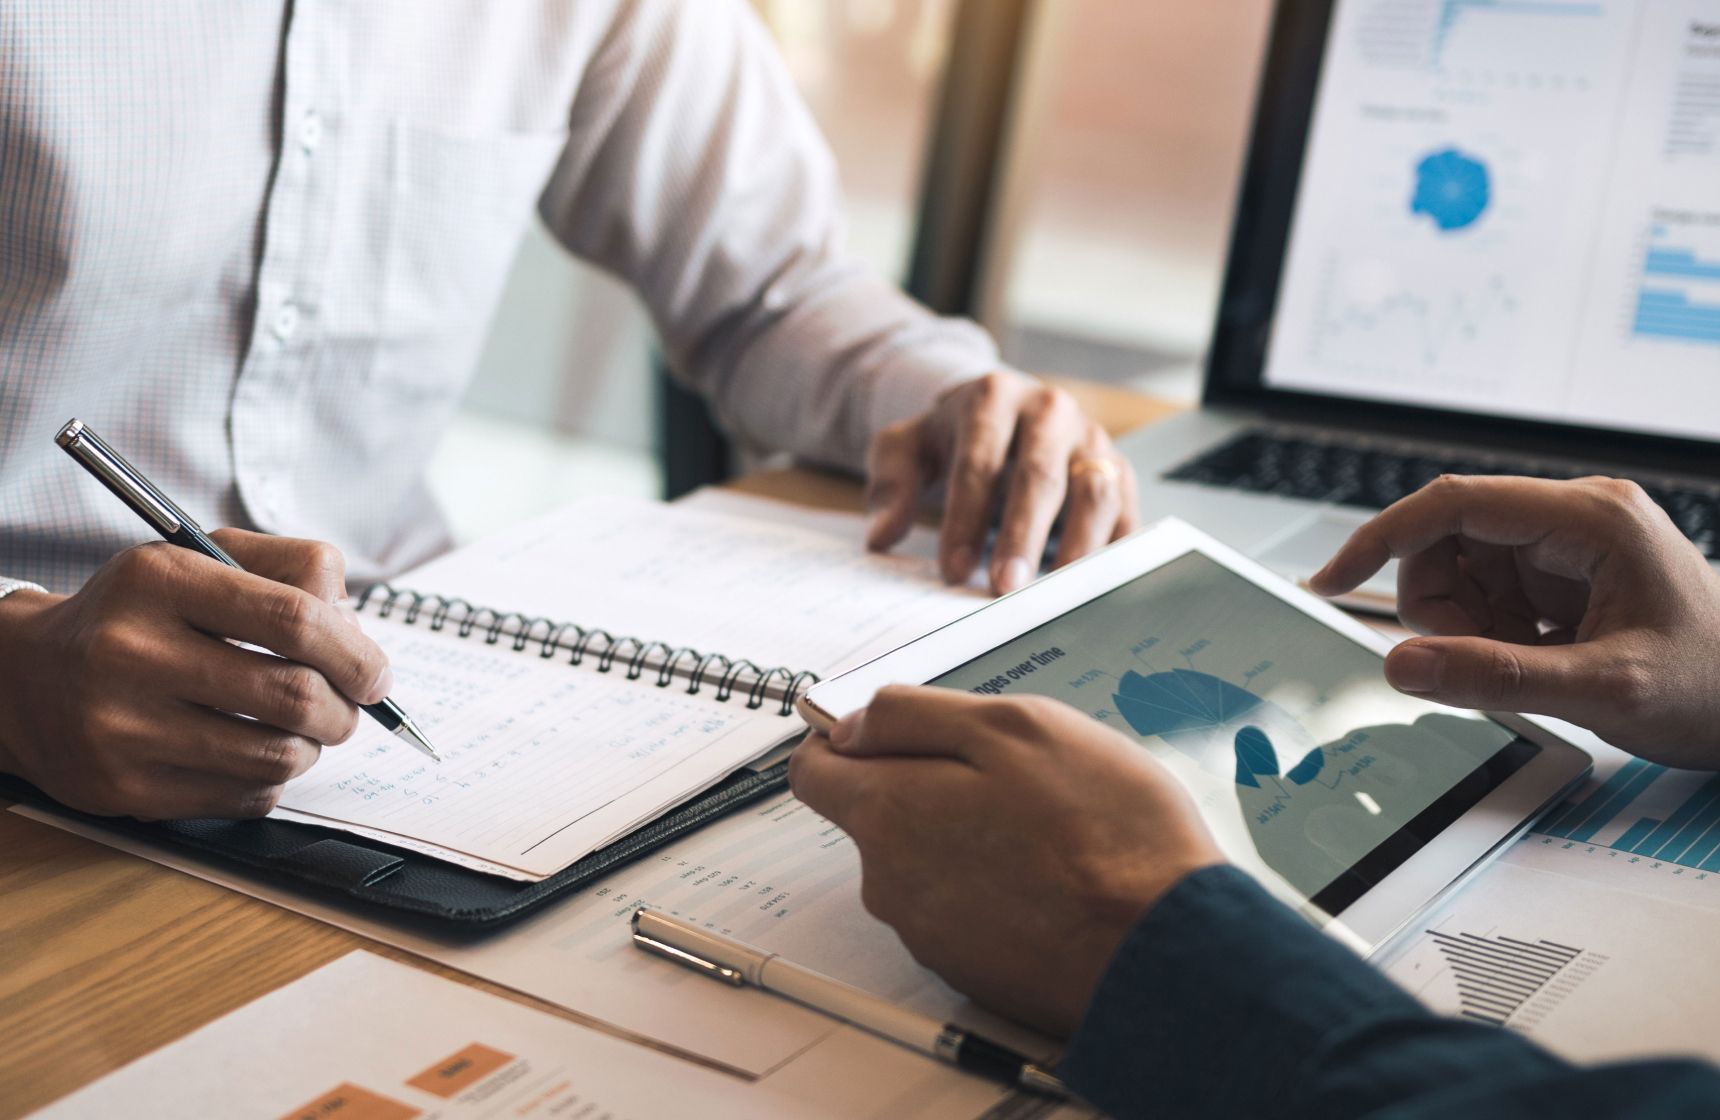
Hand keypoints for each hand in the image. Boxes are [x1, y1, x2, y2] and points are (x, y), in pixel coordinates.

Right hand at [0, 532, 392, 818]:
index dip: (355, 652)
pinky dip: (271, 778)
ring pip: (278, 755)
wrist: (27, 678)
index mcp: (160, 581)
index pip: (294, 619)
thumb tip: (356, 626)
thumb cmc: (142, 613)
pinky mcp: (125, 789)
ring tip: (300, 726)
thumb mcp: (204, 558)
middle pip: (294, 695)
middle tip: (349, 706)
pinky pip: (245, 796)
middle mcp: (132, 653)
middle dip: (345, 708)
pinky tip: (249, 752)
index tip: (376, 674)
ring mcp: (123, 728)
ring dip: (313, 745)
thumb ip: (293, 567)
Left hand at [789, 686, 1222, 1035]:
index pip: (813, 770)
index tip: (893, 730)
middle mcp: (889, 882)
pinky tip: (1055, 874)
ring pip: (925, 859)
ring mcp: (927, 933)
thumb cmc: (1105, 836)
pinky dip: (995, 885)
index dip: (848, 739)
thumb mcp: (1016, 726)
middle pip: (876, 813)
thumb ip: (915, 715)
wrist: (1163, 955)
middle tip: (1010, 774)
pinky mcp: (969, 970)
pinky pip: (963, 907)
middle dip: (927, 784)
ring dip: (969, 835)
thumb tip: (852, 724)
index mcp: (887, 814)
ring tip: (1049, 826)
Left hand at [865, 373, 1139, 594]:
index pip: (979, 462)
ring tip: (1054, 594)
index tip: (953, 570)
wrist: (1003, 413)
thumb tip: (882, 536)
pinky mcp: (1120, 470)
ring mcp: (1092, 439)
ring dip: (1077, 547)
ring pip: (1095, 490)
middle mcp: (1050, 411)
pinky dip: (1112, 551)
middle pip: (1040, 477)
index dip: (966, 519)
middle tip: (1004, 589)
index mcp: (992, 397)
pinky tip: (1090, 587)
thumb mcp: (906, 449)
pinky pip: (1126, 511)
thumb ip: (889, 486)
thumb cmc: (953, 439)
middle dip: (1022, 537)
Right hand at [1312, 476, 1719, 767]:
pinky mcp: (1558, 574)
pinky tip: (1535, 659)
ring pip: (1456, 570)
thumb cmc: (1711, 688)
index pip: (1453, 504)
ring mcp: (1564, 544)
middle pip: (1445, 541)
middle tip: (1475, 661)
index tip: (1331, 581)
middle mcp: (1573, 516)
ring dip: (1463, 625)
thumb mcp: (1603, 690)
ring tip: (1522, 663)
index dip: (1381, 539)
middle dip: (1439, 607)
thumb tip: (1403, 665)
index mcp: (1591, 517)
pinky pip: (1482, 594)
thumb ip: (1498, 677)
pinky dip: (1486, 634)